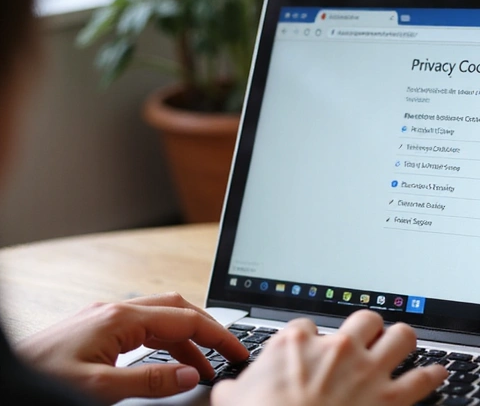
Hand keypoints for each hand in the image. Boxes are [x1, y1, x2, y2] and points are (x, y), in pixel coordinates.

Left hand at [15, 292, 248, 403]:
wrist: (2, 378)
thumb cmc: (38, 379)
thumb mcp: (98, 389)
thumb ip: (149, 380)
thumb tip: (191, 375)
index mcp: (119, 319)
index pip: (184, 320)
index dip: (218, 336)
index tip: (239, 351)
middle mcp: (114, 311)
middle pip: (177, 309)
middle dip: (207, 329)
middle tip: (229, 353)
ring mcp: (104, 318)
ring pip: (160, 318)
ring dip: (186, 339)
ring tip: (203, 367)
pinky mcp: (95, 329)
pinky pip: (142, 328)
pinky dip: (164, 342)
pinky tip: (167, 361)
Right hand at [212, 309, 447, 405]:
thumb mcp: (233, 401)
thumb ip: (236, 388)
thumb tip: (229, 390)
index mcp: (297, 344)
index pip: (309, 326)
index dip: (314, 339)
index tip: (315, 350)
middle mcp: (337, 349)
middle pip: (365, 318)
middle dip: (367, 328)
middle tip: (366, 340)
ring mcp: (366, 371)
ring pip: (401, 335)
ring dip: (402, 341)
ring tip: (401, 346)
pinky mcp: (389, 399)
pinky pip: (422, 379)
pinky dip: (432, 375)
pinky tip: (437, 373)